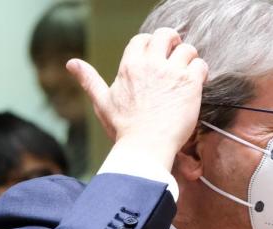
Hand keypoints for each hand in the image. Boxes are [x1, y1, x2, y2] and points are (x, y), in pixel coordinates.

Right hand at [66, 27, 207, 169]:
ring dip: (189, 58)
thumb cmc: (123, 129)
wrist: (145, 148)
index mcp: (129, 66)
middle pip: (166, 35)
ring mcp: (171, 73)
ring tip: (188, 72)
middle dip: (173, 42)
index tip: (157, 57)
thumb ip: (89, 80)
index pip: (143, 40)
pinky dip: (201, 72)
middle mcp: (151, 64)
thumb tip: (71, 64)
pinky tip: (196, 85)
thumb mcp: (102, 102)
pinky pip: (200, 65)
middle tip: (177, 55)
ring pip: (187, 49)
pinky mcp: (189, 84)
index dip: (151, 45)